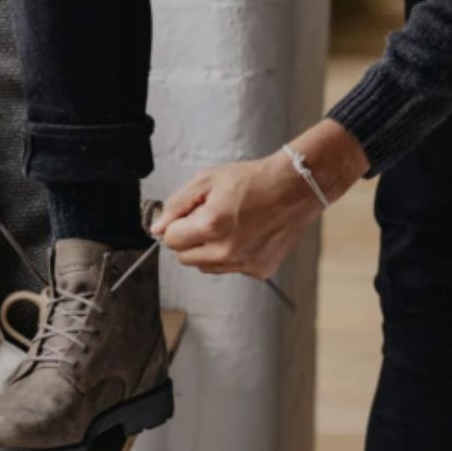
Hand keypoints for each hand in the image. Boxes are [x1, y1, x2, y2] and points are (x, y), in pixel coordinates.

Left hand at [149, 119, 368, 279]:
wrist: (294, 188)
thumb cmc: (253, 180)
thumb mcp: (207, 180)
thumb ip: (177, 205)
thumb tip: (157, 227)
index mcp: (211, 227)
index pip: (171, 240)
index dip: (176, 225)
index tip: (188, 214)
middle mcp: (227, 252)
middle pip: (184, 258)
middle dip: (189, 238)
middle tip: (207, 217)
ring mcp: (244, 264)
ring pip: (206, 266)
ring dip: (208, 249)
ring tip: (228, 224)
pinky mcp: (259, 270)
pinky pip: (230, 268)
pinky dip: (230, 255)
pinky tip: (244, 234)